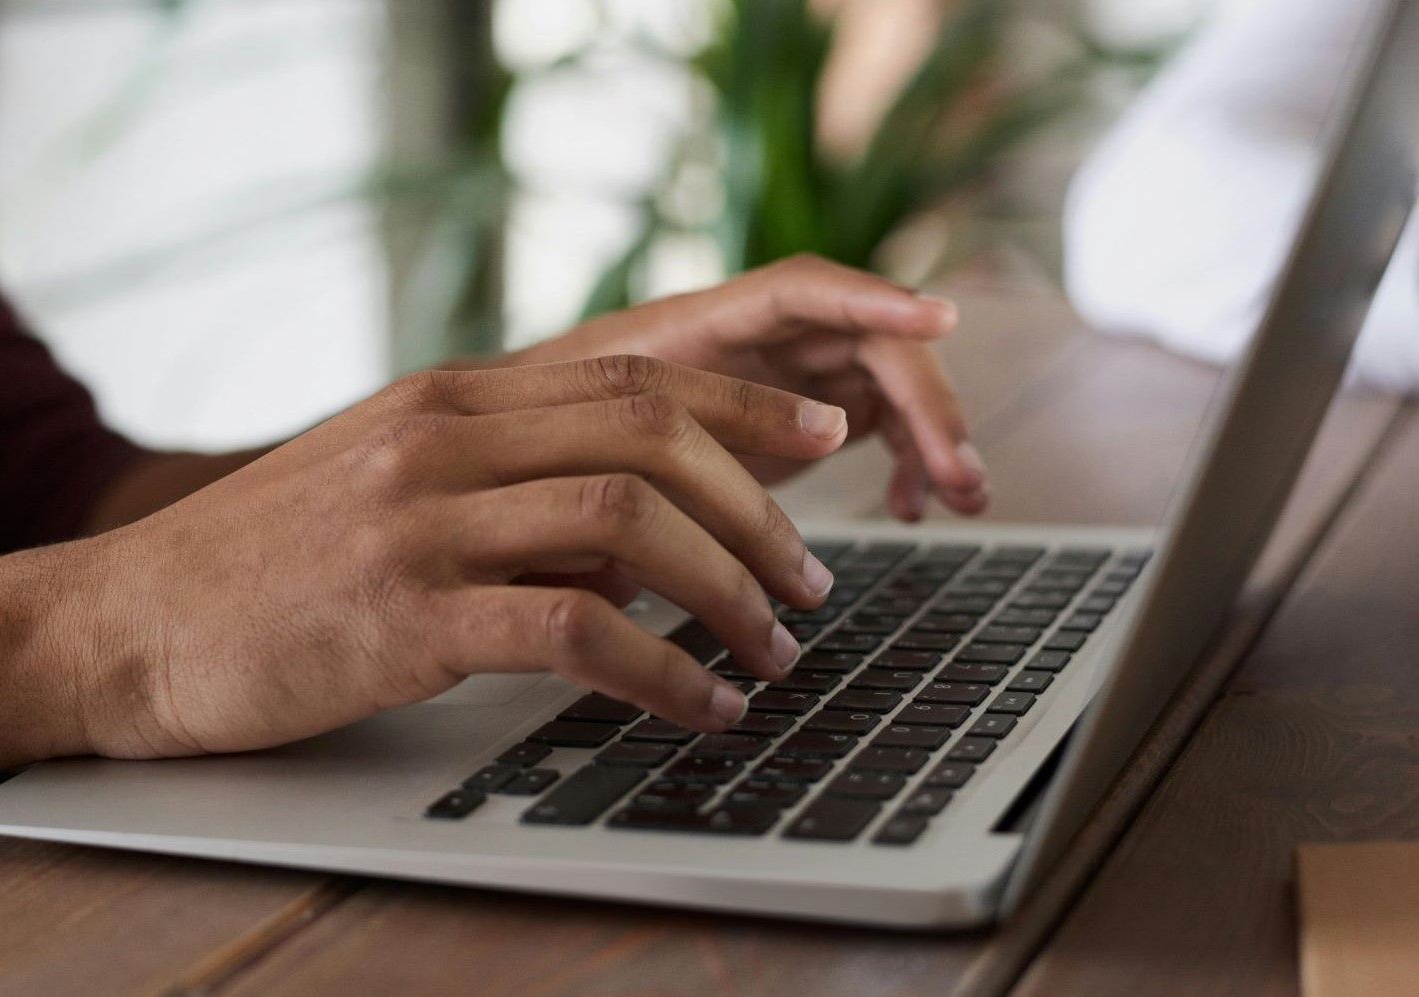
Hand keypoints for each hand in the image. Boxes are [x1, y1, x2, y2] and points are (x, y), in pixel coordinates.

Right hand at [57, 356, 848, 757]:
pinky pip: (573, 632)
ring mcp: (419, 521)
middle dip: (761, 507)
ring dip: (727, 590)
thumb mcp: (382, 488)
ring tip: (773, 649)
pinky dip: (662, 673)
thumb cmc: (255, 569)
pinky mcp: (401, 615)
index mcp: (446, 399)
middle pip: (653, 435)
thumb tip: (632, 538)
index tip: (821, 436)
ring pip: (629, 523)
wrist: (115, 624)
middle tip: (811, 579)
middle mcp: (441, 438)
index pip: (633, 375)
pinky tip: (701, 708)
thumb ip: (501, 488)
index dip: (747, 402)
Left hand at [510, 255, 988, 520]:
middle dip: (927, 402)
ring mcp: (786, 373)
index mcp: (705, 322)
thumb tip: (690, 492)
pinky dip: (903, 461)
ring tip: (962, 498)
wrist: (530, 448)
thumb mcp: (582, 441)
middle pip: (869, 342)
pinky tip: (912, 508)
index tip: (939, 320)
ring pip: (886, 385)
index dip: (873, 297)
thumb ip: (639, 448)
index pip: (803, 290)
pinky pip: (875, 423)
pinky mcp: (801, 416)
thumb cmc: (546, 432)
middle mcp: (759, 335)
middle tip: (959, 473)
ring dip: (932, 435)